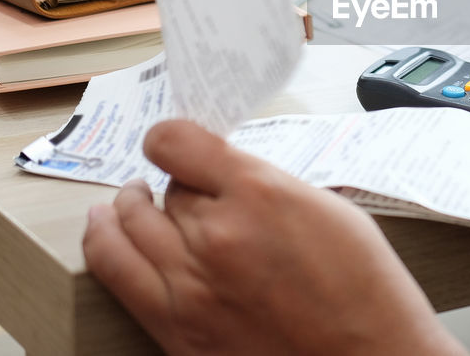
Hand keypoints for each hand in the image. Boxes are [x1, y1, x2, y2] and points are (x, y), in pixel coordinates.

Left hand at [83, 119, 466, 355]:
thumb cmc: (364, 290)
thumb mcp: (327, 210)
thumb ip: (267, 187)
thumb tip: (224, 179)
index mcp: (260, 194)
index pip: (176, 142)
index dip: (171, 139)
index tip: (175, 145)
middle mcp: (217, 235)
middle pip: (164, 189)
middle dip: (176, 187)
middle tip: (186, 190)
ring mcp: (190, 287)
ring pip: (127, 224)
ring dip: (128, 208)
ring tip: (131, 203)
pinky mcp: (176, 329)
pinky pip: (114, 271)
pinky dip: (104, 242)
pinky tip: (106, 232)